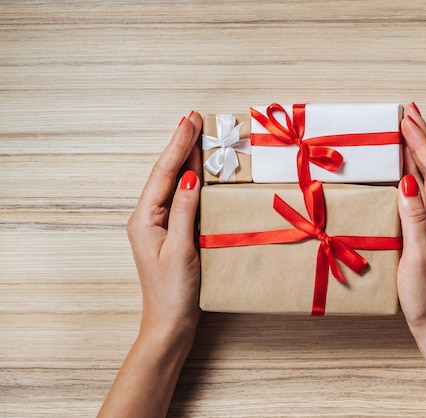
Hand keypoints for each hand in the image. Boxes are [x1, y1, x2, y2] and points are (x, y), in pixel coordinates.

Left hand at [99, 112, 203, 417]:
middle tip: (193, 118)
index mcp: (145, 218)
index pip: (165, 173)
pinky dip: (190, 179)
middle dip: (180, 144)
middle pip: (165, 173)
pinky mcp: (170, 232)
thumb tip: (189, 177)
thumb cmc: (174, 293)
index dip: (179, 144)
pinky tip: (197, 171)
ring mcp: (158, 225)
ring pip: (172, 183)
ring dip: (184, 158)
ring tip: (195, 135)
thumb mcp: (181, 249)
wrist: (170, 324)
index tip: (191, 120)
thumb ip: (185, 210)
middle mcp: (148, 217)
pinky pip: (180, 197)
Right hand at [397, 102, 425, 340]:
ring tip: (409, 127)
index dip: (422, 144)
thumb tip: (407, 181)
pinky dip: (418, 170)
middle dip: (425, 137)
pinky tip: (408, 164)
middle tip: (410, 111)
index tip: (407, 121)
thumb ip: (414, 218)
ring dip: (422, 150)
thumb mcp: (418, 257)